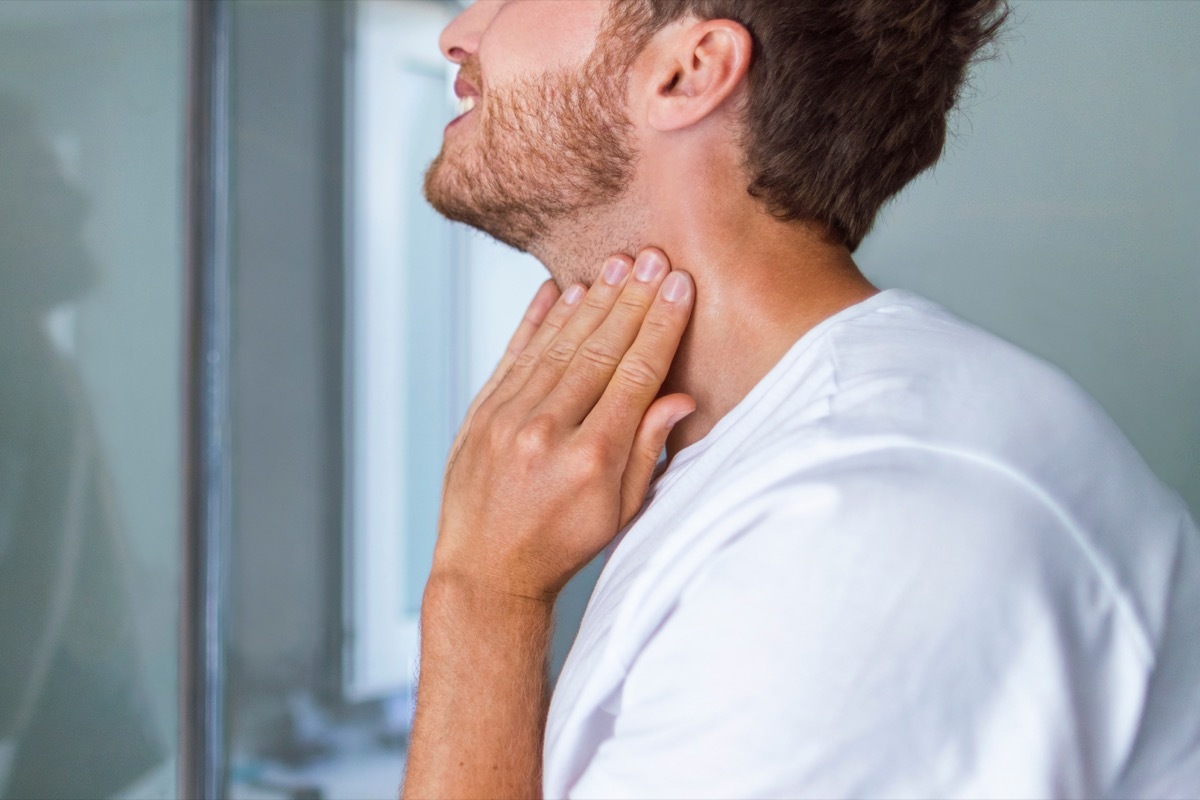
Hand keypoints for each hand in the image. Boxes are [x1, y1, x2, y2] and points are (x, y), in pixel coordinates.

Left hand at [431, 248, 694, 601]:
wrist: (485, 571)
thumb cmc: (561, 546)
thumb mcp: (620, 512)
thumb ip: (648, 451)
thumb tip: (681, 398)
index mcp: (590, 459)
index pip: (635, 375)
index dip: (661, 327)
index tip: (680, 288)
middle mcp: (547, 431)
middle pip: (600, 349)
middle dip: (632, 299)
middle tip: (654, 257)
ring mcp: (507, 419)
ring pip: (558, 344)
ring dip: (591, 300)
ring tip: (618, 265)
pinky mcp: (480, 414)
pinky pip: (514, 355)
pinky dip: (537, 320)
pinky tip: (559, 290)